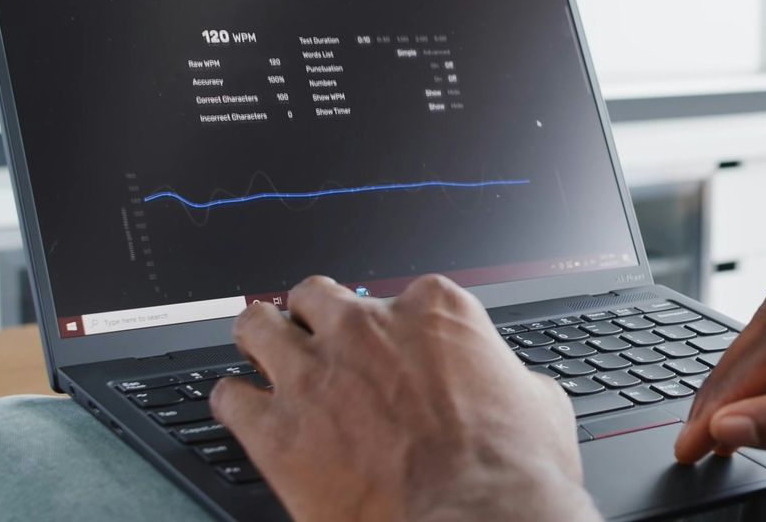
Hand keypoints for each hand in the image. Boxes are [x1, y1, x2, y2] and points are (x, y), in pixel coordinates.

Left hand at [211, 274, 599, 521]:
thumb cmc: (510, 472)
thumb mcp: (538, 402)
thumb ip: (503, 376)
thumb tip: (506, 385)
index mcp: (434, 311)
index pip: (400, 293)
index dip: (391, 324)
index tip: (391, 346)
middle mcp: (366, 327)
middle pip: (316, 296)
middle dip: (315, 317)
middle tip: (318, 341)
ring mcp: (314, 372)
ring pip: (258, 326)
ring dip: (260, 340)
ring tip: (260, 353)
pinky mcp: (275, 428)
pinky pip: (228, 396)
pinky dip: (233, 401)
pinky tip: (242, 411)